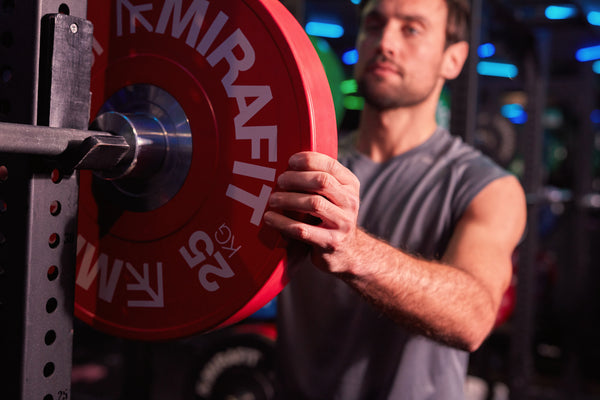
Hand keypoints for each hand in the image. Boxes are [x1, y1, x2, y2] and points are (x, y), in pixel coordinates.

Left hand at [263, 151, 360, 272]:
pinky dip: (282, 222)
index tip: (290, 162)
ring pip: (313, 203)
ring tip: (273, 200)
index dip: (308, 160)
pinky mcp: (331, 243)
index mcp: (350, 186)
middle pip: (322, 182)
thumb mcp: (333, 197)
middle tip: (279, 181)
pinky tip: (270, 218)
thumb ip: (318, 181)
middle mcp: (351, 202)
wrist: (346, 253)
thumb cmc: (330, 218)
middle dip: (296, 178)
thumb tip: (286, 166)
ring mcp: (343, 223)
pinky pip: (303, 230)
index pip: (330, 165)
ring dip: (288, 199)